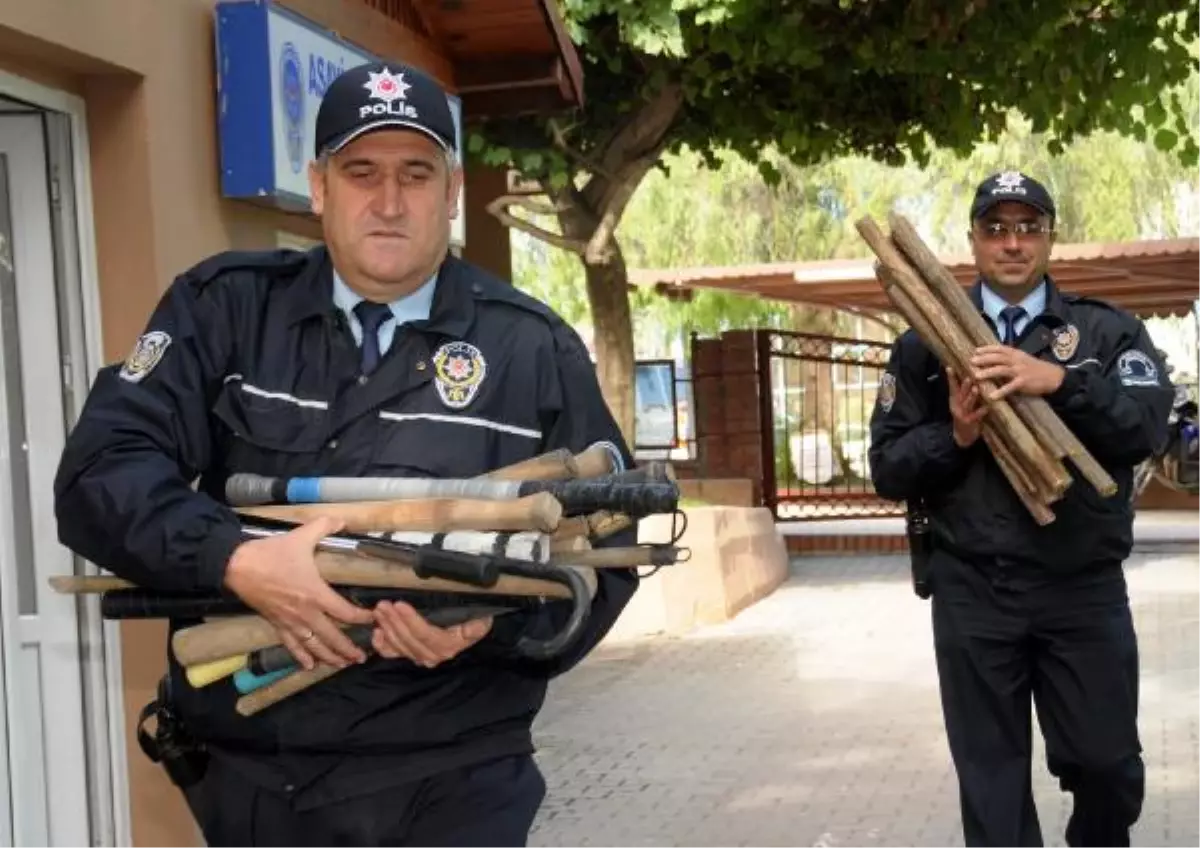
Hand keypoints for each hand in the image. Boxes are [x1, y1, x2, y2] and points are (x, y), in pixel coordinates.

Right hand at [223, 516, 374, 670]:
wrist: (237, 566)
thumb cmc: (271, 553)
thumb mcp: (301, 535)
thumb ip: (325, 526)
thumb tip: (343, 520)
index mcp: (315, 593)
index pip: (345, 612)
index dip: (362, 618)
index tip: (374, 620)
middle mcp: (305, 612)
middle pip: (332, 637)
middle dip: (348, 649)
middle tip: (362, 657)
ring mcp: (290, 621)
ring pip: (314, 646)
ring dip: (329, 657)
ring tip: (342, 664)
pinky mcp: (276, 624)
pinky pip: (291, 645)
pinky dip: (301, 657)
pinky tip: (309, 666)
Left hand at [371, 601, 492, 667]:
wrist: (468, 630)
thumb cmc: (472, 621)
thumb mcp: (480, 622)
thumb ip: (477, 626)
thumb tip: (474, 627)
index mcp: (448, 646)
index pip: (425, 634)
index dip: (411, 620)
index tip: (400, 604)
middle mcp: (432, 655)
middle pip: (409, 639)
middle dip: (394, 621)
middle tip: (384, 604)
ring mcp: (419, 656)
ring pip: (399, 644)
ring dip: (387, 626)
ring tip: (379, 610)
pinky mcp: (409, 653)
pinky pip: (392, 653)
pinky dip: (382, 645)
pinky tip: (376, 632)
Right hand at [948, 368, 987, 447]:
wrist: (963, 436)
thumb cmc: (965, 415)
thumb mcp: (961, 403)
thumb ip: (964, 391)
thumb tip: (969, 376)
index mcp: (955, 399)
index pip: (953, 386)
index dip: (951, 377)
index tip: (950, 367)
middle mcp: (957, 405)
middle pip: (960, 393)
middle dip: (964, 384)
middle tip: (969, 375)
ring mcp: (963, 414)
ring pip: (967, 403)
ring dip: (972, 396)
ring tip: (976, 388)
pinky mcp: (969, 422)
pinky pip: (976, 415)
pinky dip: (982, 411)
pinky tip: (987, 407)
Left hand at [970, 345, 1064, 400]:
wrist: (1053, 376)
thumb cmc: (1035, 368)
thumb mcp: (1023, 359)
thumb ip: (1010, 357)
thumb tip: (994, 357)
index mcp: (1016, 354)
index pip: (999, 348)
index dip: (987, 349)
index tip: (975, 350)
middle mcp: (1016, 360)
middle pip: (997, 358)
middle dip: (983, 359)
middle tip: (971, 361)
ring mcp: (1020, 371)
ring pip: (1001, 370)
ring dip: (988, 372)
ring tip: (976, 376)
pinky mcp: (1023, 382)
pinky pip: (1010, 387)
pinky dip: (1000, 391)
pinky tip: (991, 396)